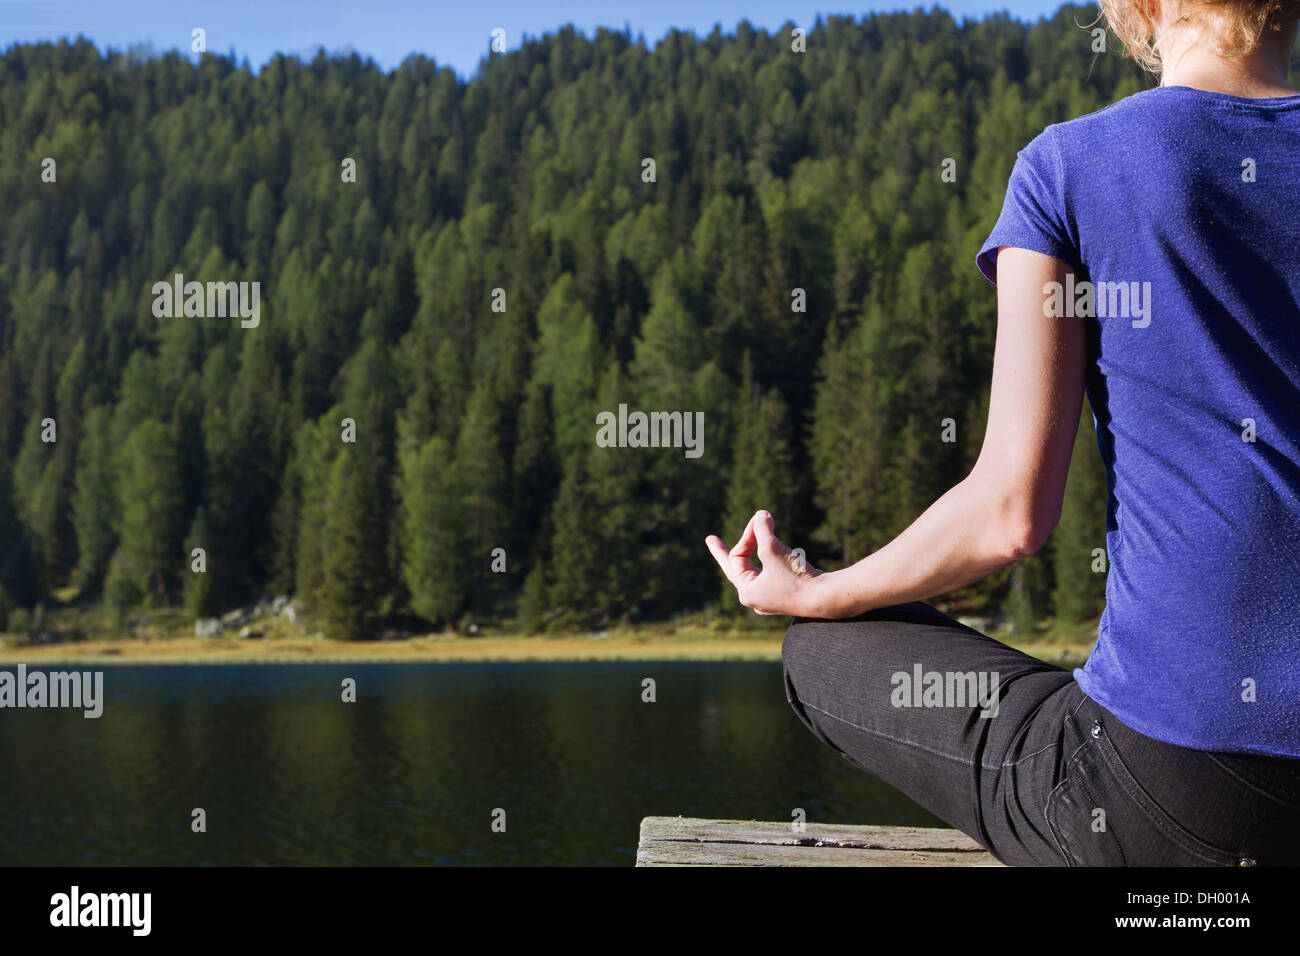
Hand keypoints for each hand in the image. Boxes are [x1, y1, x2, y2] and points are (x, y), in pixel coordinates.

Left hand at [705, 510, 824, 616]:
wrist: (825, 598)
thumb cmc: (796, 577)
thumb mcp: (773, 549)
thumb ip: (763, 529)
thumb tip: (760, 514)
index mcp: (746, 592)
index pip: (738, 556)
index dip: (748, 535)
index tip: (761, 519)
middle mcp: (756, 598)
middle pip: (737, 568)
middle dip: (724, 551)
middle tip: (711, 539)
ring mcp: (771, 599)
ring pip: (755, 570)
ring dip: (752, 553)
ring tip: (742, 546)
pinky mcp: (786, 595)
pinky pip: (770, 575)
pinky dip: (768, 561)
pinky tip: (765, 561)